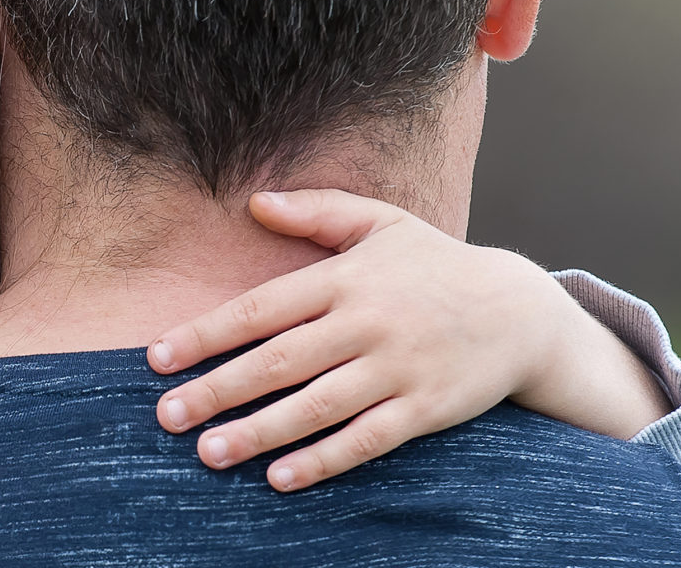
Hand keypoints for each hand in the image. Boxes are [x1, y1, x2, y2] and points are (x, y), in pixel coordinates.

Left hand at [146, 189, 665, 491]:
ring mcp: (399, 367)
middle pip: (280, 360)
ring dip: (260, 431)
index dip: (207, 333)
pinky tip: (280, 477)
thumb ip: (317, 211)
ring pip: (318, 405)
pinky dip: (324, 459)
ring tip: (209, 452)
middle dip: (218, 389)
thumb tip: (254, 202)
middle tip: (167, 416)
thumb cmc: (435, 265)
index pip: (262, 307)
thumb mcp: (381, 223)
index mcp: (347, 278)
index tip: (158, 358)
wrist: (522, 311)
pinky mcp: (427, 408)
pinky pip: (368, 439)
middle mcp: (369, 322)